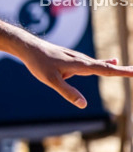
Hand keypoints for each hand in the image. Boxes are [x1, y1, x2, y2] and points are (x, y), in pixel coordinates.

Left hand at [14, 35, 132, 107]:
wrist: (28, 46)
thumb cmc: (38, 63)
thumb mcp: (51, 81)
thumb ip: (67, 92)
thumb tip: (83, 104)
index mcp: (80, 65)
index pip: (106, 70)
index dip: (122, 72)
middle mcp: (82, 60)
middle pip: (106, 67)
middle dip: (122, 70)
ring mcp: (78, 58)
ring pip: (99, 64)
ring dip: (115, 67)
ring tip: (129, 69)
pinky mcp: (72, 59)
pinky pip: (91, 64)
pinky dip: (105, 64)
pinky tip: (112, 62)